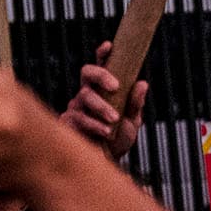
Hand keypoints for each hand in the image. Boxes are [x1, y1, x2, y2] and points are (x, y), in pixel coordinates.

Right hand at [61, 41, 147, 161]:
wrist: (106, 164)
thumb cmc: (118, 139)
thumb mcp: (132, 121)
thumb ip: (136, 103)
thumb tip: (142, 83)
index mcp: (102, 89)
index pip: (100, 66)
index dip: (102, 54)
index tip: (109, 46)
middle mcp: (86, 93)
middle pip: (87, 72)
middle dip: (101, 75)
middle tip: (115, 86)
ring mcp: (75, 107)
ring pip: (85, 96)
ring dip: (101, 107)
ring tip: (114, 119)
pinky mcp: (68, 123)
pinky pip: (79, 118)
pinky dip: (94, 124)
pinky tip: (105, 131)